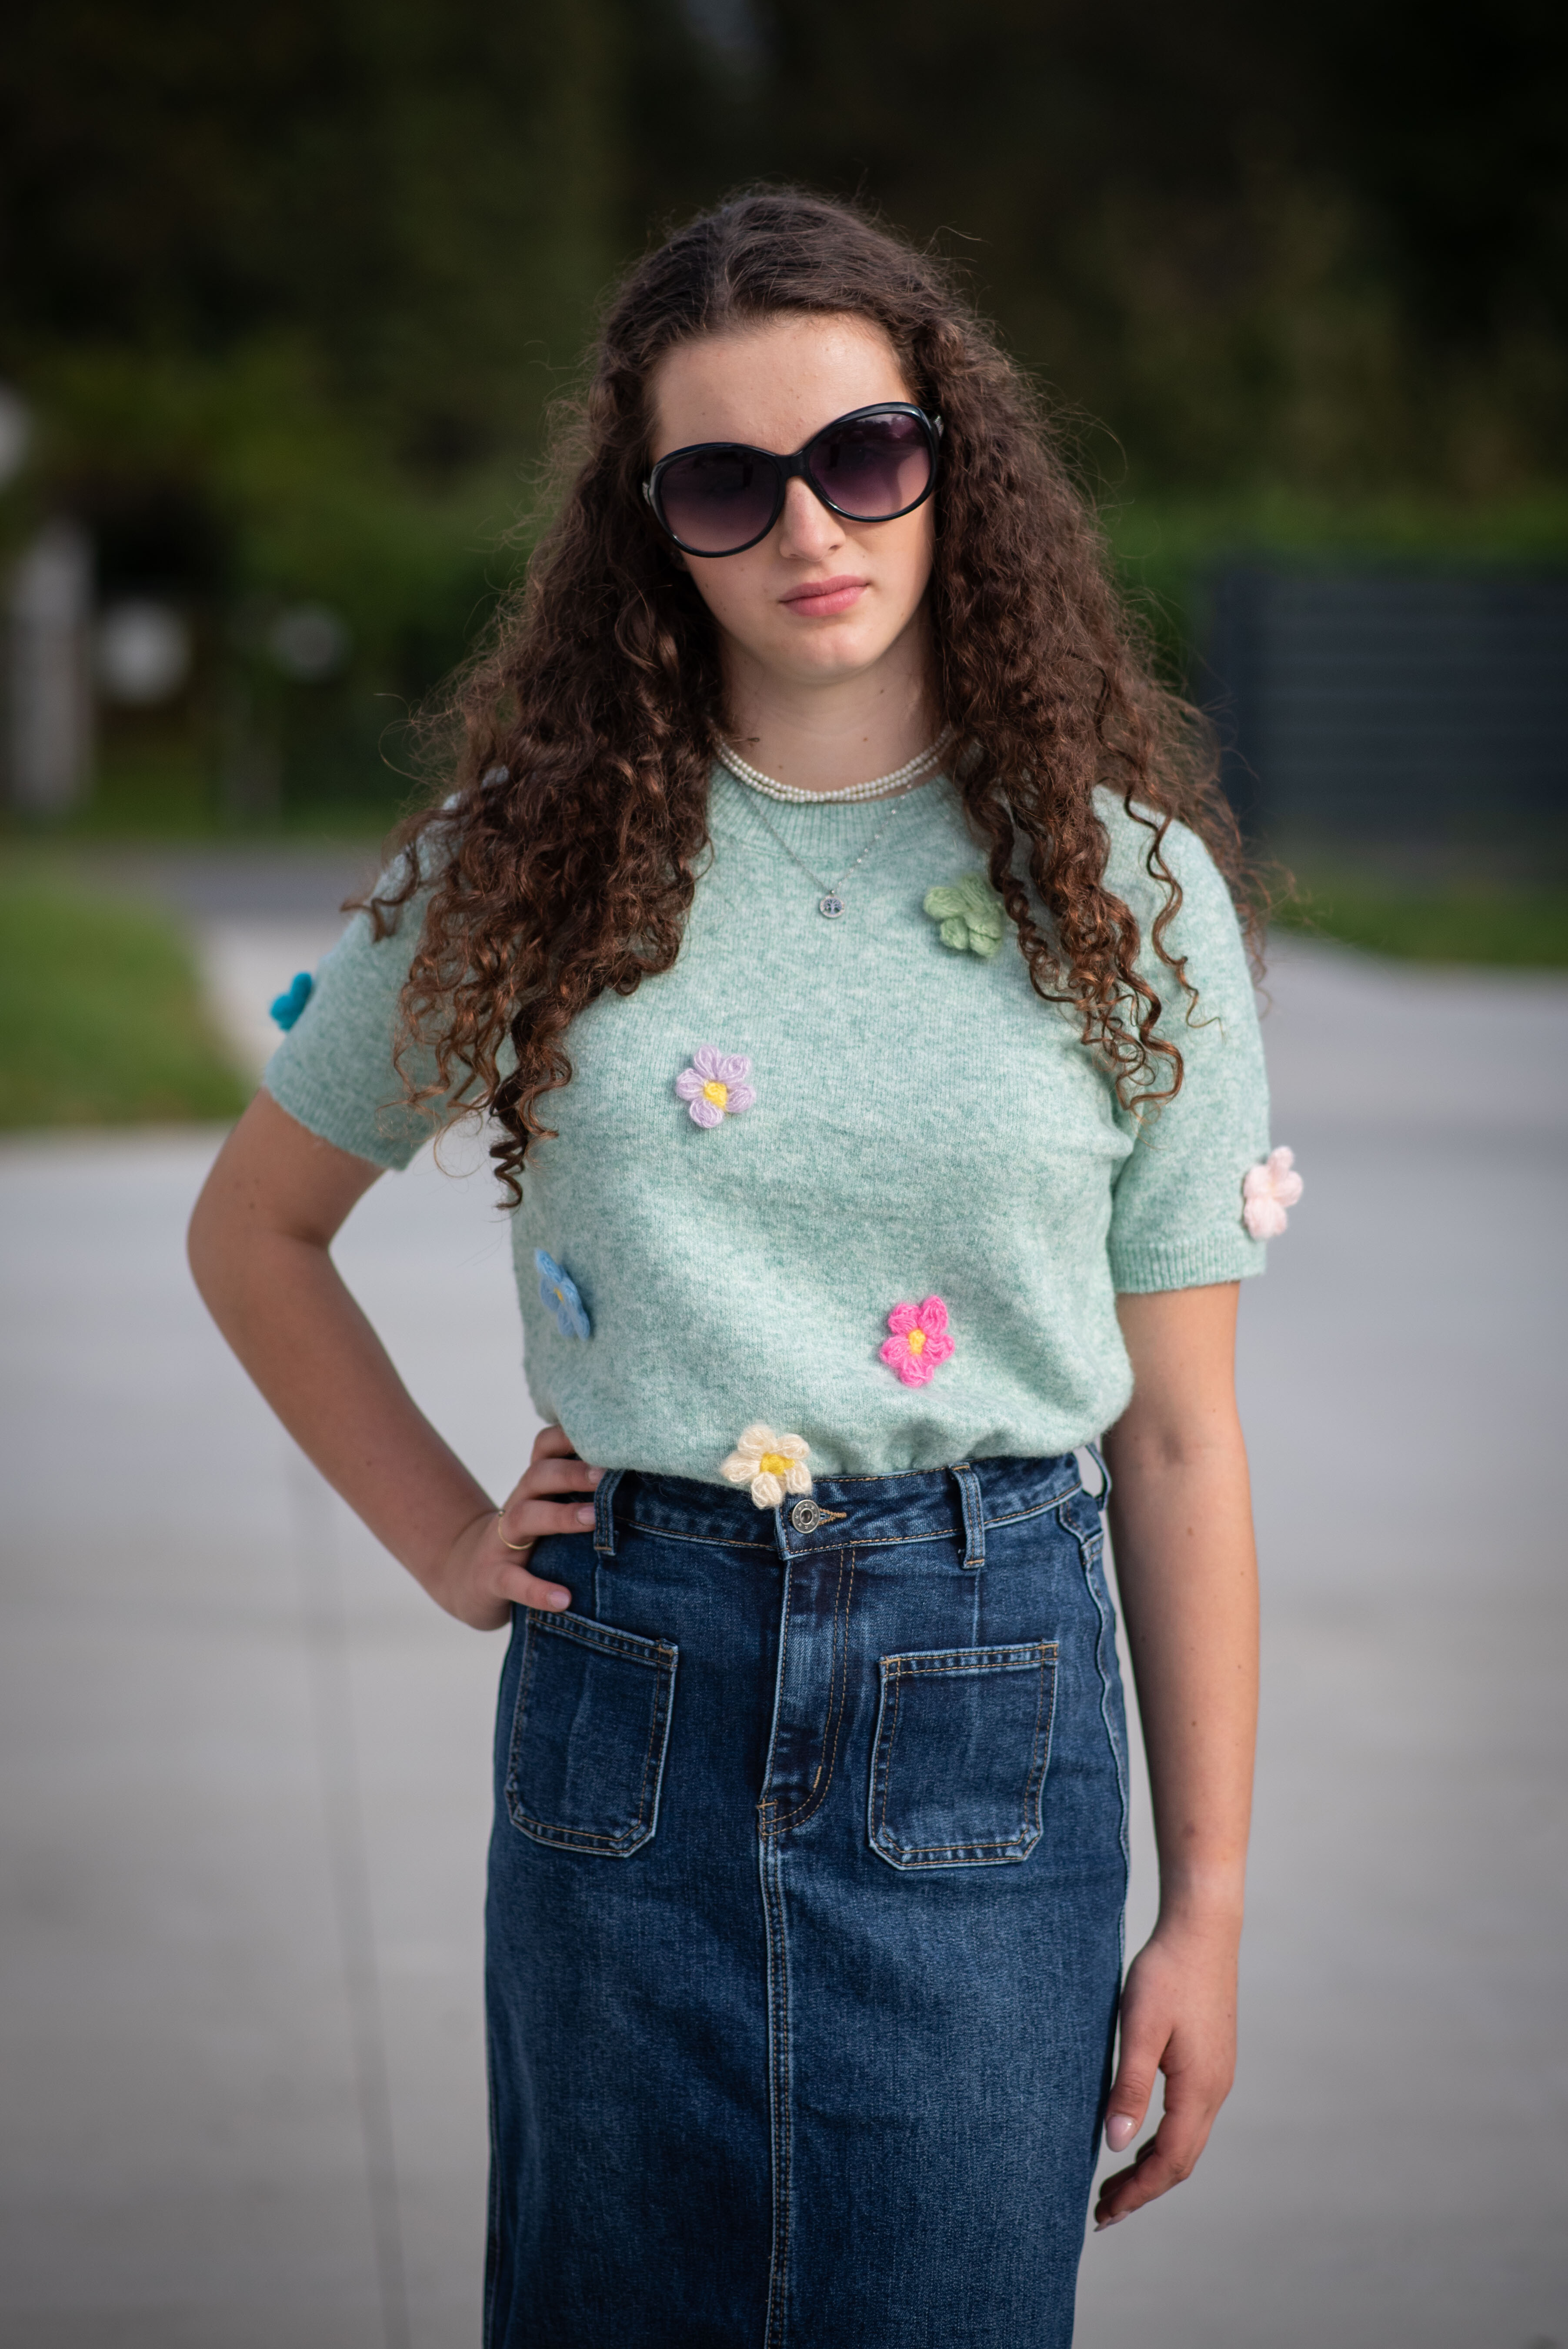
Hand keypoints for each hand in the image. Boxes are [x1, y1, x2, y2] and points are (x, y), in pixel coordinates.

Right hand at [430, 1423, 603, 1630]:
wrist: (470, 1579)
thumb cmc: (528, 1543)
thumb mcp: (549, 1512)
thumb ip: (582, 1495)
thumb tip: (644, 1481)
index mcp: (535, 1488)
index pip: (545, 1448)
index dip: (568, 1436)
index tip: (605, 1434)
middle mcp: (518, 1505)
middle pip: (538, 1475)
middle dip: (571, 1472)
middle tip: (605, 1474)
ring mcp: (501, 1542)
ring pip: (525, 1516)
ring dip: (560, 1515)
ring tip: (593, 1519)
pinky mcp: (492, 1578)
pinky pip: (512, 1581)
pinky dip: (538, 1590)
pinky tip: (563, 1599)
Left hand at [1093, 1913, 1239, 2228]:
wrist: (1202, 1930)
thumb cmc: (1166, 1973)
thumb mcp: (1139, 2029)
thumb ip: (1129, 2087)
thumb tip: (1115, 2144)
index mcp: (1199, 2090)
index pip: (1169, 2162)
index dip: (1138, 2192)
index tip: (1104, 2214)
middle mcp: (1215, 2091)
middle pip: (1181, 2160)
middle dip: (1143, 2189)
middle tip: (1103, 2211)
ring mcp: (1217, 2077)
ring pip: (1187, 2141)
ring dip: (1153, 2166)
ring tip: (1115, 2184)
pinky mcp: (1211, 2062)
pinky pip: (1190, 2119)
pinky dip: (1163, 2140)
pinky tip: (1139, 2138)